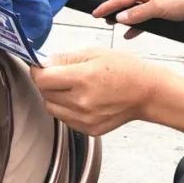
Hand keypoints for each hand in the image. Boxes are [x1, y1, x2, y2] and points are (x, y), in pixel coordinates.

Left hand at [31, 50, 164, 135]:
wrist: (146, 93)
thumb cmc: (125, 70)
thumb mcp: (95, 53)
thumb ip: (66, 58)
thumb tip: (44, 61)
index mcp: (83, 78)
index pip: (42, 79)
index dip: (37, 70)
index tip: (39, 66)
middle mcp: (82, 101)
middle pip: (44, 94)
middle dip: (46, 82)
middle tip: (57, 74)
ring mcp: (85, 118)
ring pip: (51, 108)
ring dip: (53, 96)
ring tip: (69, 87)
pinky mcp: (89, 129)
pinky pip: (64, 119)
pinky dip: (65, 109)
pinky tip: (79, 99)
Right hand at [91, 0, 183, 39]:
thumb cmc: (183, 3)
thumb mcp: (159, 8)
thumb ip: (139, 13)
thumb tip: (119, 17)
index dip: (106, 5)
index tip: (94, 12)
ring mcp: (154, 1)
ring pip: (131, 6)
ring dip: (119, 11)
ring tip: (107, 18)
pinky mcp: (161, 11)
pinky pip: (142, 18)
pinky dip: (134, 25)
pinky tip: (128, 34)